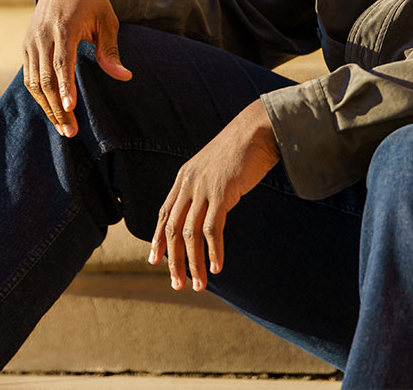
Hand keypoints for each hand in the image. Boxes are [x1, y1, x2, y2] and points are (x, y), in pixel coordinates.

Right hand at [22, 0, 131, 137]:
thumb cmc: (93, 3)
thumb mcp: (108, 21)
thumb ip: (111, 50)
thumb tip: (124, 77)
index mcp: (65, 27)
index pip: (62, 62)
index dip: (65, 87)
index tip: (71, 109)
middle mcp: (43, 35)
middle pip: (45, 78)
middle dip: (57, 108)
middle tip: (71, 132)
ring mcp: (32, 41)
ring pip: (33, 81)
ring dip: (47, 107)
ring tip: (63, 128)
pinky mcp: (27, 46)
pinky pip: (29, 76)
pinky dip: (38, 96)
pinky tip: (53, 110)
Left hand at [149, 98, 279, 291]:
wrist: (257, 128)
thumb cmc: (242, 147)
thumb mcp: (216, 166)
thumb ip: (207, 184)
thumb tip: (210, 206)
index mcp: (185, 177)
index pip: (164, 213)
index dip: (158, 238)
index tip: (155, 261)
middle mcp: (189, 183)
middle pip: (173, 229)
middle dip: (173, 260)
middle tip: (177, 284)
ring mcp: (204, 187)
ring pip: (190, 234)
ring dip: (193, 263)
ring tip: (198, 284)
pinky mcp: (221, 192)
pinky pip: (212, 229)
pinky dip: (213, 251)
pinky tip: (216, 267)